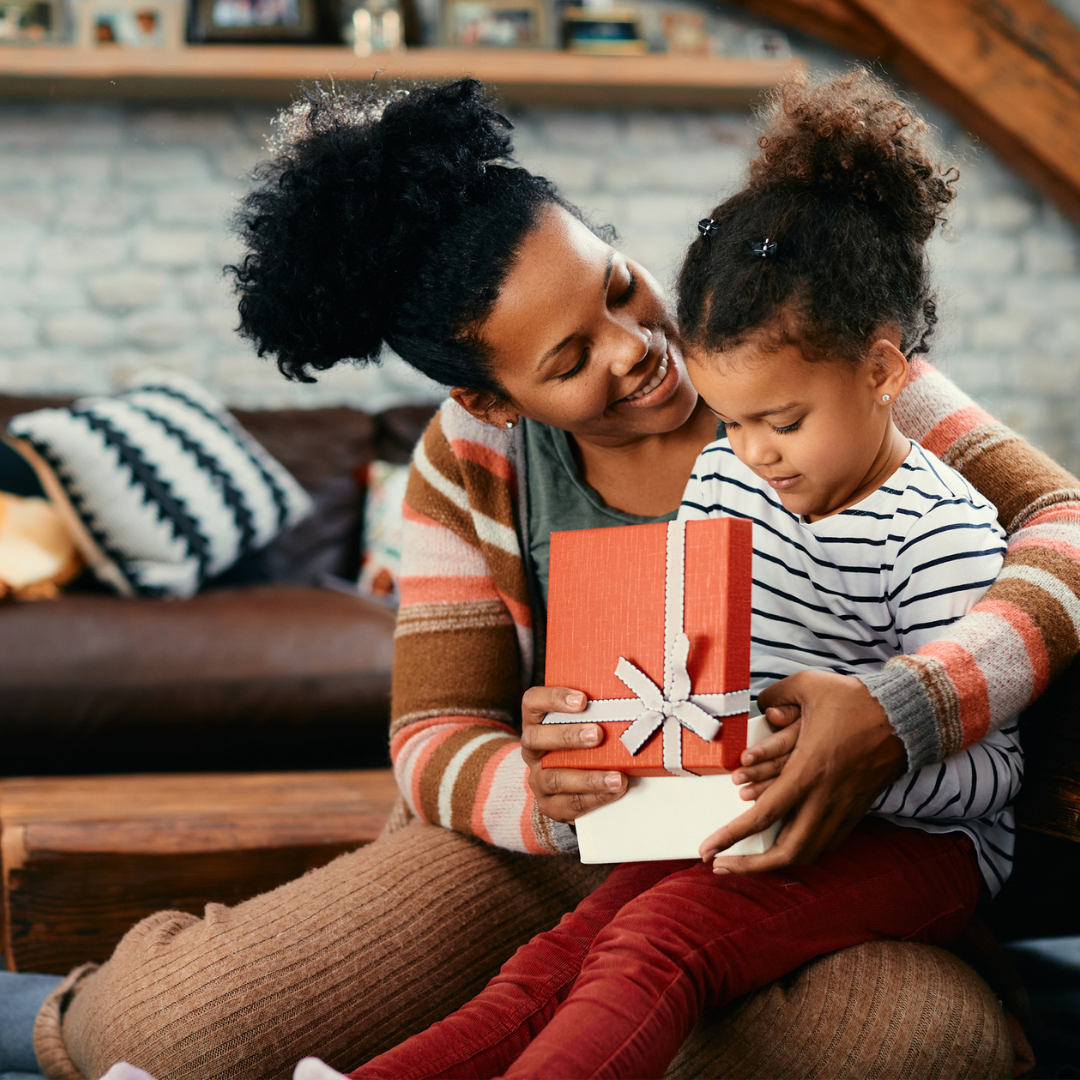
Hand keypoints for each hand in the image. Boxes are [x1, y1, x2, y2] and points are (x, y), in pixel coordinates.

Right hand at [520, 685, 627, 822]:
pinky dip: (596, 798)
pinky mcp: (549, 804)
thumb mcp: (585, 723)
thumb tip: (637, 689)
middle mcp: (532, 749)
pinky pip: (569, 804)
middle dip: (568, 736)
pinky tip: (615, 791)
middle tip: (598, 734)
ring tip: (617, 777)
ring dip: (588, 777)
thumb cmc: (584, 743)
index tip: (582, 699)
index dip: (553, 698)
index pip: (533, 702)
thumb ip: (598, 709)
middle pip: (536, 739)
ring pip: (554, 778)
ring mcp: (537, 778)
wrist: (570, 785)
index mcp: (536, 722)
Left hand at [698, 670, 905, 870]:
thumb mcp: (808, 685)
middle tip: (721, 866)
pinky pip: (827, 843)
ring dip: (776, 864)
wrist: (908, 714)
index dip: (731, 837)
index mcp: (807, 771)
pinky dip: (803, 852)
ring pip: (810, 853)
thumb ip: (776, 695)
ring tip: (749, 864)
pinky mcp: (857, 809)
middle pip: (788, 852)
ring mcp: (844, 807)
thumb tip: (760, 704)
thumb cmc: (856, 699)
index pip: (762, 816)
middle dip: (751, 867)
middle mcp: (825, 798)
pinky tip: (787, 849)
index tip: (706, 849)